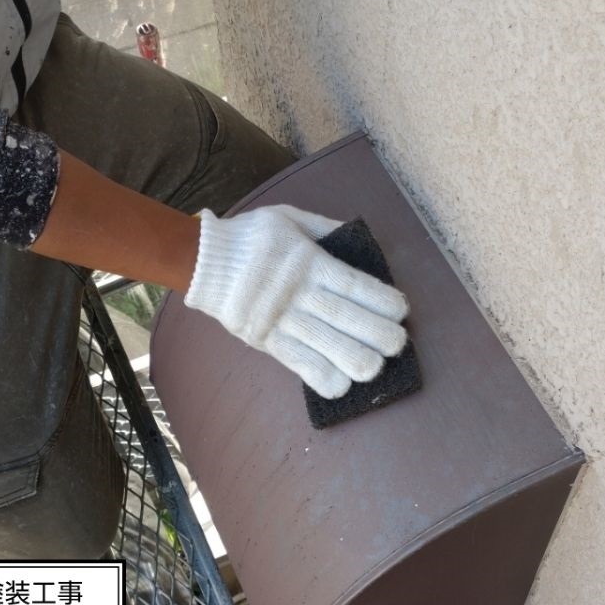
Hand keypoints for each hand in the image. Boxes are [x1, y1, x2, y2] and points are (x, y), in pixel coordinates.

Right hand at [183, 205, 408, 397]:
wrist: (204, 260)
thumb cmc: (251, 237)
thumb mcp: (290, 218)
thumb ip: (325, 229)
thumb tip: (357, 238)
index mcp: (309, 262)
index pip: (353, 284)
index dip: (381, 300)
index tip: (400, 310)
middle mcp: (298, 293)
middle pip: (345, 317)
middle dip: (376, 334)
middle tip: (397, 344)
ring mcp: (281, 319)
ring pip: (324, 344)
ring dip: (354, 359)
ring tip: (375, 369)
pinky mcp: (266, 340)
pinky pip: (296, 362)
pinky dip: (320, 376)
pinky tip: (341, 386)